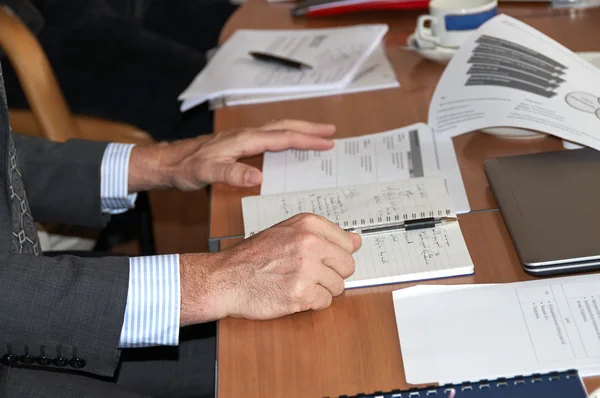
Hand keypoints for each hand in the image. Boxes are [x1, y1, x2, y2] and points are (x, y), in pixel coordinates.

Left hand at [128, 119, 334, 192]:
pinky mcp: (238, 143)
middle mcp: (246, 134)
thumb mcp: (206, 173)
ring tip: (317, 133)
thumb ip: (231, 173)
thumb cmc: (186, 167)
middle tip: (331, 131)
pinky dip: (285, 136)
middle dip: (309, 129)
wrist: (167, 162)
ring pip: (277, 128)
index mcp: (244, 140)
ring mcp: (242, 137)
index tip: (327, 143)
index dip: (306, 140)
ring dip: (299, 129)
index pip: (282, 138)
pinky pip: (269, 135)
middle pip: (284, 126)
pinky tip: (287, 143)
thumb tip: (258, 176)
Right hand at [179, 213, 361, 324]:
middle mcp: (309, 243)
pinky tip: (293, 295)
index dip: (335, 255)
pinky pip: (325, 303)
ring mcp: (306, 268)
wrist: (226, 278)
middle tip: (308, 274)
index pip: (348, 242)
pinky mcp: (301, 293)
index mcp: (307, 224)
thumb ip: (322, 234)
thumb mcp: (286, 232)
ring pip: (338, 286)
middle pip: (347, 265)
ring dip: (321, 290)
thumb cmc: (253, 257)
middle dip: (331, 274)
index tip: (323, 259)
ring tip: (297, 284)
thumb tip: (356, 241)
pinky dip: (311, 303)